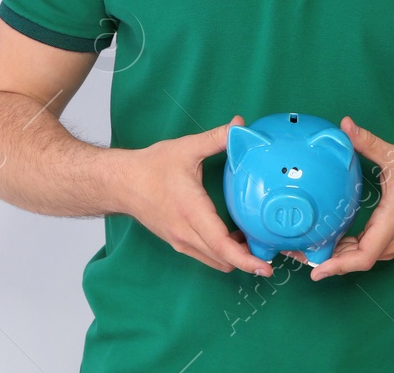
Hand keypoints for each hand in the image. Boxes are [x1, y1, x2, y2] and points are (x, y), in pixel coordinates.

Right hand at [120, 115, 273, 276]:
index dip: (246, 259)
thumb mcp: (186, 148)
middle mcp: (186, 233)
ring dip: (235, 257)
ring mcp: (180, 241)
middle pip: (223, 260)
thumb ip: (216, 138)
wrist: (121, 183)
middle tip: (272, 251)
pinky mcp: (177, 242)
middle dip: (249, 261)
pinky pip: (205, 255)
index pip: (222, 246)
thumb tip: (240, 125)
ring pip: (215, 261)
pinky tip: (233, 236)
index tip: (265, 267)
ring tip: (254, 242)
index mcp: (191, 212)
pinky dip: (222, 253)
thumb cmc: (151, 167)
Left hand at [284, 116, 393, 280]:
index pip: (362, 256)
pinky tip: (328, 242)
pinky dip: (345, 251)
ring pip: (359, 258)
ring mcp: (391, 243)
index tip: (315, 269)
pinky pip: (365, 251)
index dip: (337, 265)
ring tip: (305, 250)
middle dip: (326, 261)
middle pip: (355, 261)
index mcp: (391, 223)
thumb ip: (368, 142)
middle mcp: (390, 240)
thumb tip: (344, 125)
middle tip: (295, 253)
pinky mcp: (391, 239)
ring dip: (335, 256)